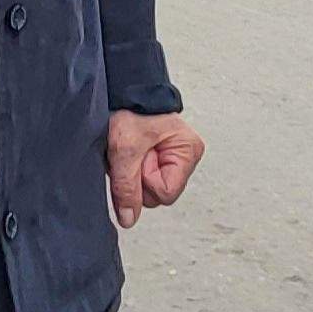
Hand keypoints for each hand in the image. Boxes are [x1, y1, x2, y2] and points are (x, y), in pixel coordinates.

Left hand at [104, 110, 204, 227]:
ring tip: (130, 150)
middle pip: (158, 195)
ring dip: (133, 173)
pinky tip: (130, 153)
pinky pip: (144, 178)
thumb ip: (126, 187)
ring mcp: (174, 159)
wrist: (124, 92)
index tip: (139, 157)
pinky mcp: (160, 159)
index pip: (165, 193)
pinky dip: (132, 168)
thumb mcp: (124, 149)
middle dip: (138, 177)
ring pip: (149, 189)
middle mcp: (185, 157)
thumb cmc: (130, 110)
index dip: (145, 180)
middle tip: (131, 152)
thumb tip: (129, 219)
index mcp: (188, 151)